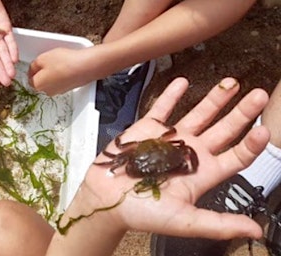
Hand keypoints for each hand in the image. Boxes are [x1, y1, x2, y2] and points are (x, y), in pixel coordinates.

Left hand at [28, 47, 94, 95]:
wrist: (85, 67)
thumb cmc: (63, 62)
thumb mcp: (42, 58)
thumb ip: (33, 65)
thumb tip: (33, 68)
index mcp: (38, 85)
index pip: (30, 78)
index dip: (32, 69)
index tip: (37, 62)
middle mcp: (47, 91)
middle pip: (41, 81)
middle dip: (42, 71)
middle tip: (48, 60)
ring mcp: (59, 91)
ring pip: (52, 81)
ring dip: (53, 73)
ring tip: (59, 62)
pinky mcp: (69, 88)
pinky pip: (62, 80)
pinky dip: (62, 74)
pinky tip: (67, 65)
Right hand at [71, 77, 269, 239]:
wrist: (105, 200)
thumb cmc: (141, 214)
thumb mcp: (184, 221)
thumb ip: (218, 224)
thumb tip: (254, 230)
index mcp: (201, 174)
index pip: (235, 156)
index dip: (251, 143)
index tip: (264, 129)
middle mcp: (189, 154)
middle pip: (223, 130)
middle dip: (241, 113)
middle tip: (257, 96)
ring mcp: (170, 139)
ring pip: (198, 114)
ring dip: (215, 99)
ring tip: (232, 83)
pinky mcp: (148, 129)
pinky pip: (163, 108)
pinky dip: (172, 95)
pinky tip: (184, 83)